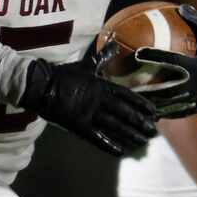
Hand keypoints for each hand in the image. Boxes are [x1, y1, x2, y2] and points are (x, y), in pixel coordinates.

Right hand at [19, 58, 156, 155]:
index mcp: (102, 85)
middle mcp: (99, 101)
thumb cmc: (63, 74)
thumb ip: (102, 57)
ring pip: (116, 128)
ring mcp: (90, 115)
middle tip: (152, 132)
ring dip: (131, 136)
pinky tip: (122, 151)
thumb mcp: (85, 64)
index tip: (154, 113)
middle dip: (140, 123)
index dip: (142, 105)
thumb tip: (115, 44)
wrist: (42, 86)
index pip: (128, 96)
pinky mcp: (80, 127)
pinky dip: (111, 146)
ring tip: (143, 142)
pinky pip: (99, 139)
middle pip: (126, 114)